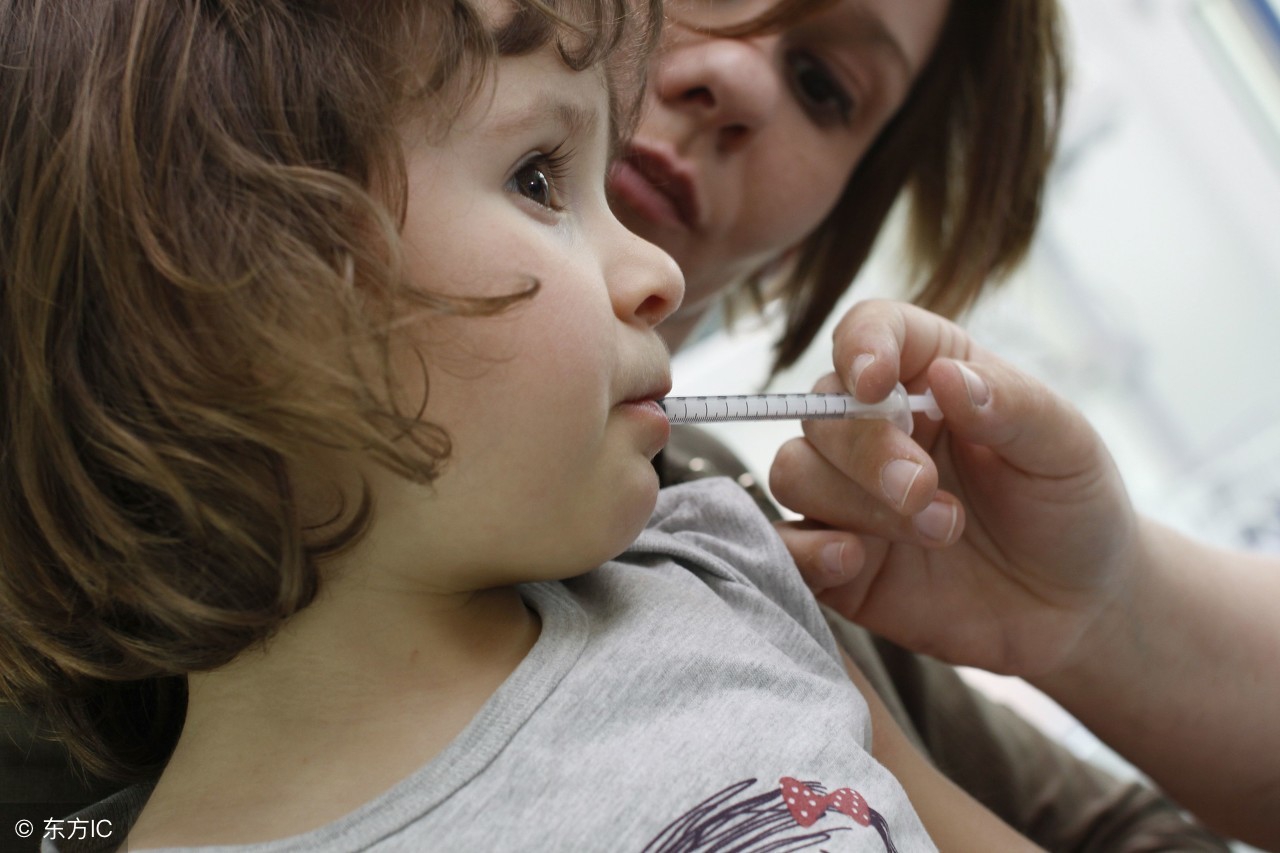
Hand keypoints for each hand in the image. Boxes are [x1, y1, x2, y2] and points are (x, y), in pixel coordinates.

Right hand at [771, 300, 1139, 677]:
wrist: (1077, 608)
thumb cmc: (1072, 509)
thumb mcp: (1067, 449)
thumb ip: (1011, 407)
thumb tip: (946, 377)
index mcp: (928, 376)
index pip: (869, 330)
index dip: (860, 346)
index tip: (874, 382)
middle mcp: (876, 428)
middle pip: (821, 412)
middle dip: (867, 451)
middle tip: (926, 489)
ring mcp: (849, 496)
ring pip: (793, 472)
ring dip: (853, 503)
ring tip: (939, 533)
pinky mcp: (837, 562)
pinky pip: (784, 546)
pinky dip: (803, 552)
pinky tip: (853, 562)